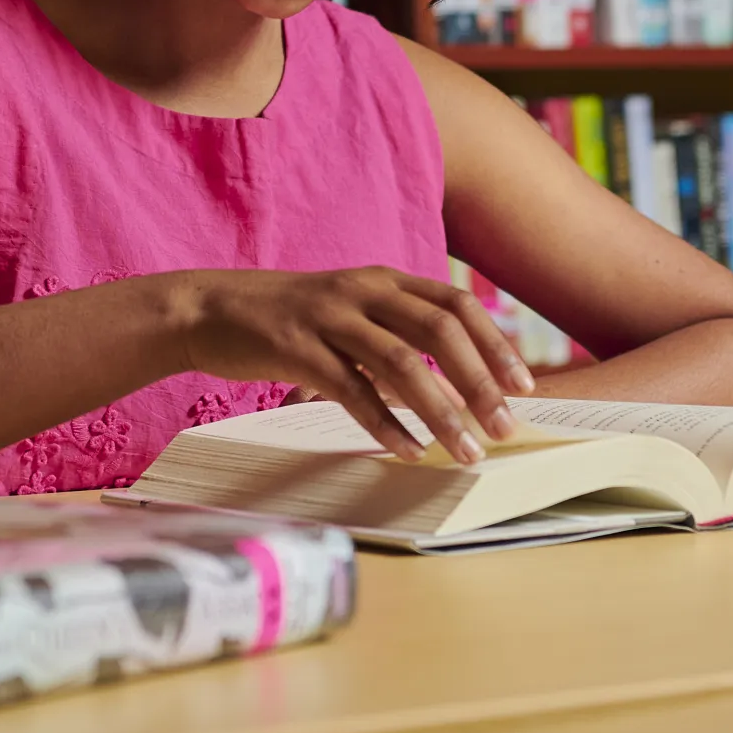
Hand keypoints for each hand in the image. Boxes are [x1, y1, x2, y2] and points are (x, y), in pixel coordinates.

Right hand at [161, 267, 534, 463]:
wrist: (210, 309)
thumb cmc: (288, 319)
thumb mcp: (350, 313)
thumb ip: (397, 336)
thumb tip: (456, 383)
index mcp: (383, 280)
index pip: (456, 304)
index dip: (495, 344)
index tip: (522, 386)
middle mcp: (363, 291)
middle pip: (440, 331)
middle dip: (480, 382)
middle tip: (504, 428)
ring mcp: (330, 318)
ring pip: (402, 363)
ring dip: (440, 411)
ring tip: (463, 451)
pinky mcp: (298, 348)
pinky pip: (352, 390)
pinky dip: (385, 424)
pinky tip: (407, 452)